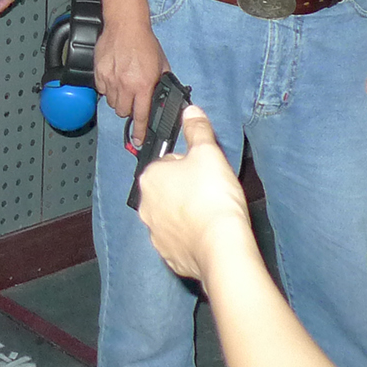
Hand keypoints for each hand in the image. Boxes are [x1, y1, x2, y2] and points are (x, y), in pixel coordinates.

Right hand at [94, 13, 169, 139]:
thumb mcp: (161, 65)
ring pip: (112, 103)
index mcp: (143, 84)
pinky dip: (108, 88)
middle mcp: (125, 85)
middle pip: (123, 112)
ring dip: (119, 99)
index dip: (139, 131)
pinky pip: (102, 90)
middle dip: (129, 109)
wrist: (125, 25)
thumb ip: (161, 84)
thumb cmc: (145, 43)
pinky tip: (115, 76)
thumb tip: (164, 99)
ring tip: (124, 85)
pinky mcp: (98, 73)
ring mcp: (110, 79)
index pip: (140, 115)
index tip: (137, 140)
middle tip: (133, 99)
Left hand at [136, 107, 250, 282]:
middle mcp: (145, 205)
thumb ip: (197, 129)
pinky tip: (208, 234)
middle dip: (187, 190)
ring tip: (212, 214)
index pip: (169, 163)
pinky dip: (191, 238)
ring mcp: (155, 233)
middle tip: (212, 192)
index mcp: (150, 177)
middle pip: (168, 190)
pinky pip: (178, 241)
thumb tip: (191, 111)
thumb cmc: (212, 197)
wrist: (220, 244)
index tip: (207, 172)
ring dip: (188, 214)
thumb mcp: (208, 152)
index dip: (191, 165)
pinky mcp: (168, 255)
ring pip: (172, 216)